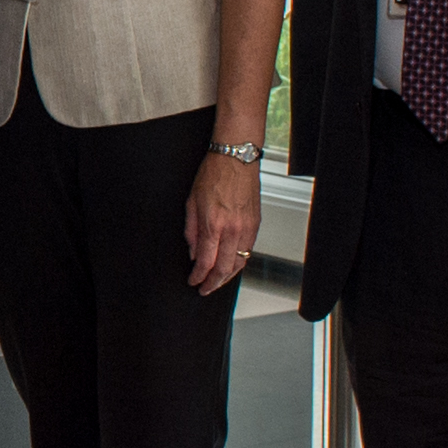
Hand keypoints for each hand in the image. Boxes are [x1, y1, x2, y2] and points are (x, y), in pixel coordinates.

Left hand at [184, 149, 263, 296]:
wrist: (235, 159)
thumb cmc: (213, 175)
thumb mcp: (191, 203)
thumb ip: (191, 231)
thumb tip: (193, 252)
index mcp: (213, 224)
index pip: (205, 261)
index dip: (198, 276)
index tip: (193, 281)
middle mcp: (233, 229)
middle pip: (224, 268)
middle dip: (213, 283)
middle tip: (205, 288)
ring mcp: (247, 228)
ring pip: (239, 263)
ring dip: (227, 276)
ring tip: (217, 281)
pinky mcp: (256, 224)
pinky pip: (248, 251)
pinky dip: (239, 263)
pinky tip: (231, 266)